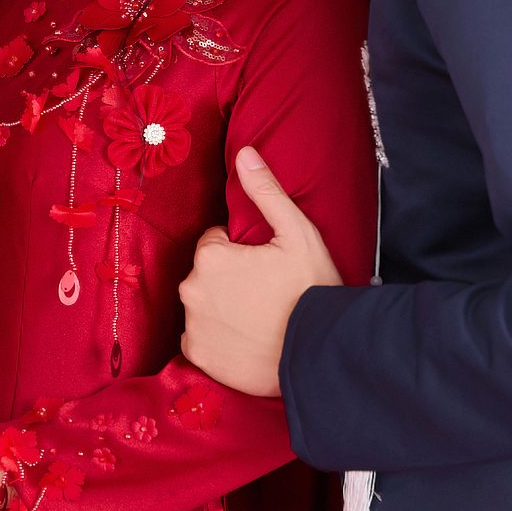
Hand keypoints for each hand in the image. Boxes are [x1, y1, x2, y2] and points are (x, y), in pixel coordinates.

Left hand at [179, 146, 343, 395]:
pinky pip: (200, 338)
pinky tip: (245, 340)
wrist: (319, 353)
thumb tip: (244, 154)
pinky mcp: (198, 356)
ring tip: (258, 317)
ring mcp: (193, 325)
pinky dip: (216, 338)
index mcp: (210, 257)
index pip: (214, 242)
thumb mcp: (297, 233)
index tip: (264, 266)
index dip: (240, 251)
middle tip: (264, 292)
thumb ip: (266, 192)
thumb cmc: (311, 290)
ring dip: (221, 306)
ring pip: (203, 303)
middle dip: (228, 277)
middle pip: (206, 272)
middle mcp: (191, 289)